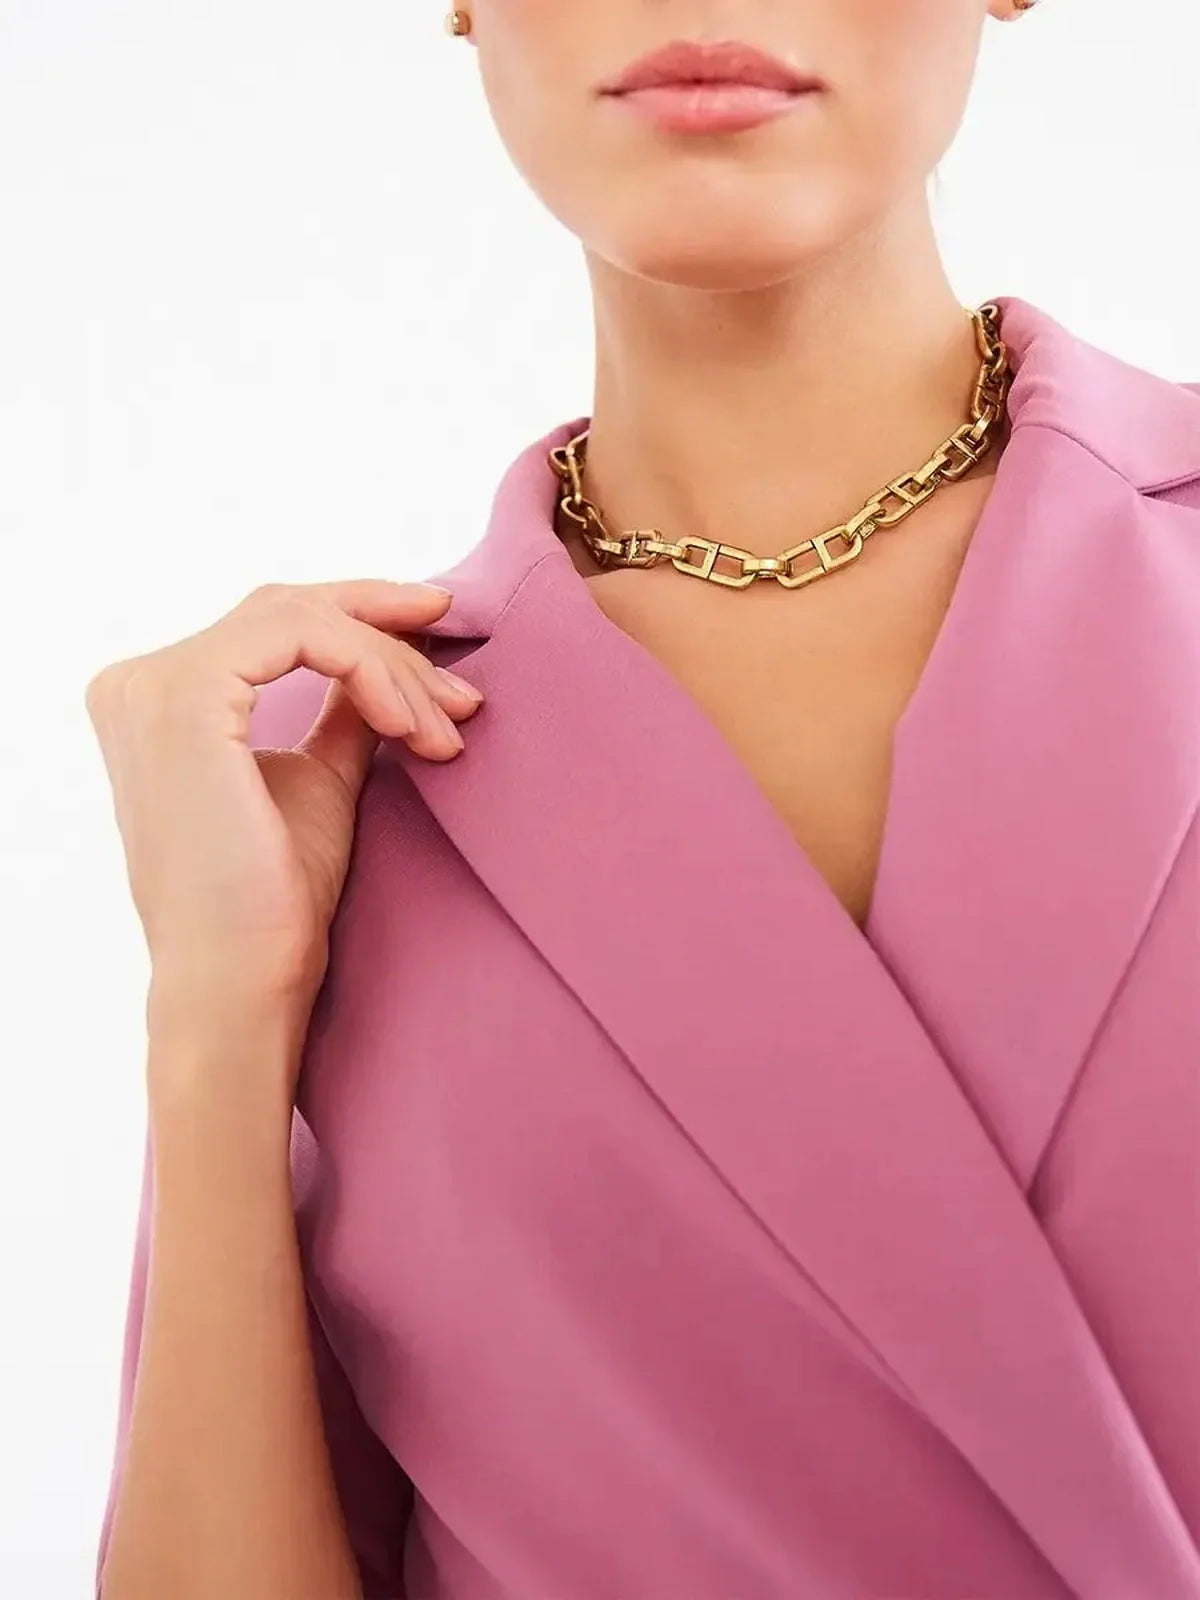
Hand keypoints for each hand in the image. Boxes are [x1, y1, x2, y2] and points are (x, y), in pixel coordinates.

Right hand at [85, 579, 481, 1058]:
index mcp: (157, 701)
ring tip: (448, 725)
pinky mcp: (186, 698)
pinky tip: (414, 725)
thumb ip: (342, 713)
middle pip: (286, 608)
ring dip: (393, 665)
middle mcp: (137, 683)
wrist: (242, 982)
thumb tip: (394, 660)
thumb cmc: (272, 903)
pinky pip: (304, 638)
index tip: (441, 645)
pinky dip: (374, 670)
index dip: (362, 621)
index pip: (270, 625)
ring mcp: (153, 686)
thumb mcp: (318, 780)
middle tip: (461, 664)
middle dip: (387, 629)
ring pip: (303, 618)